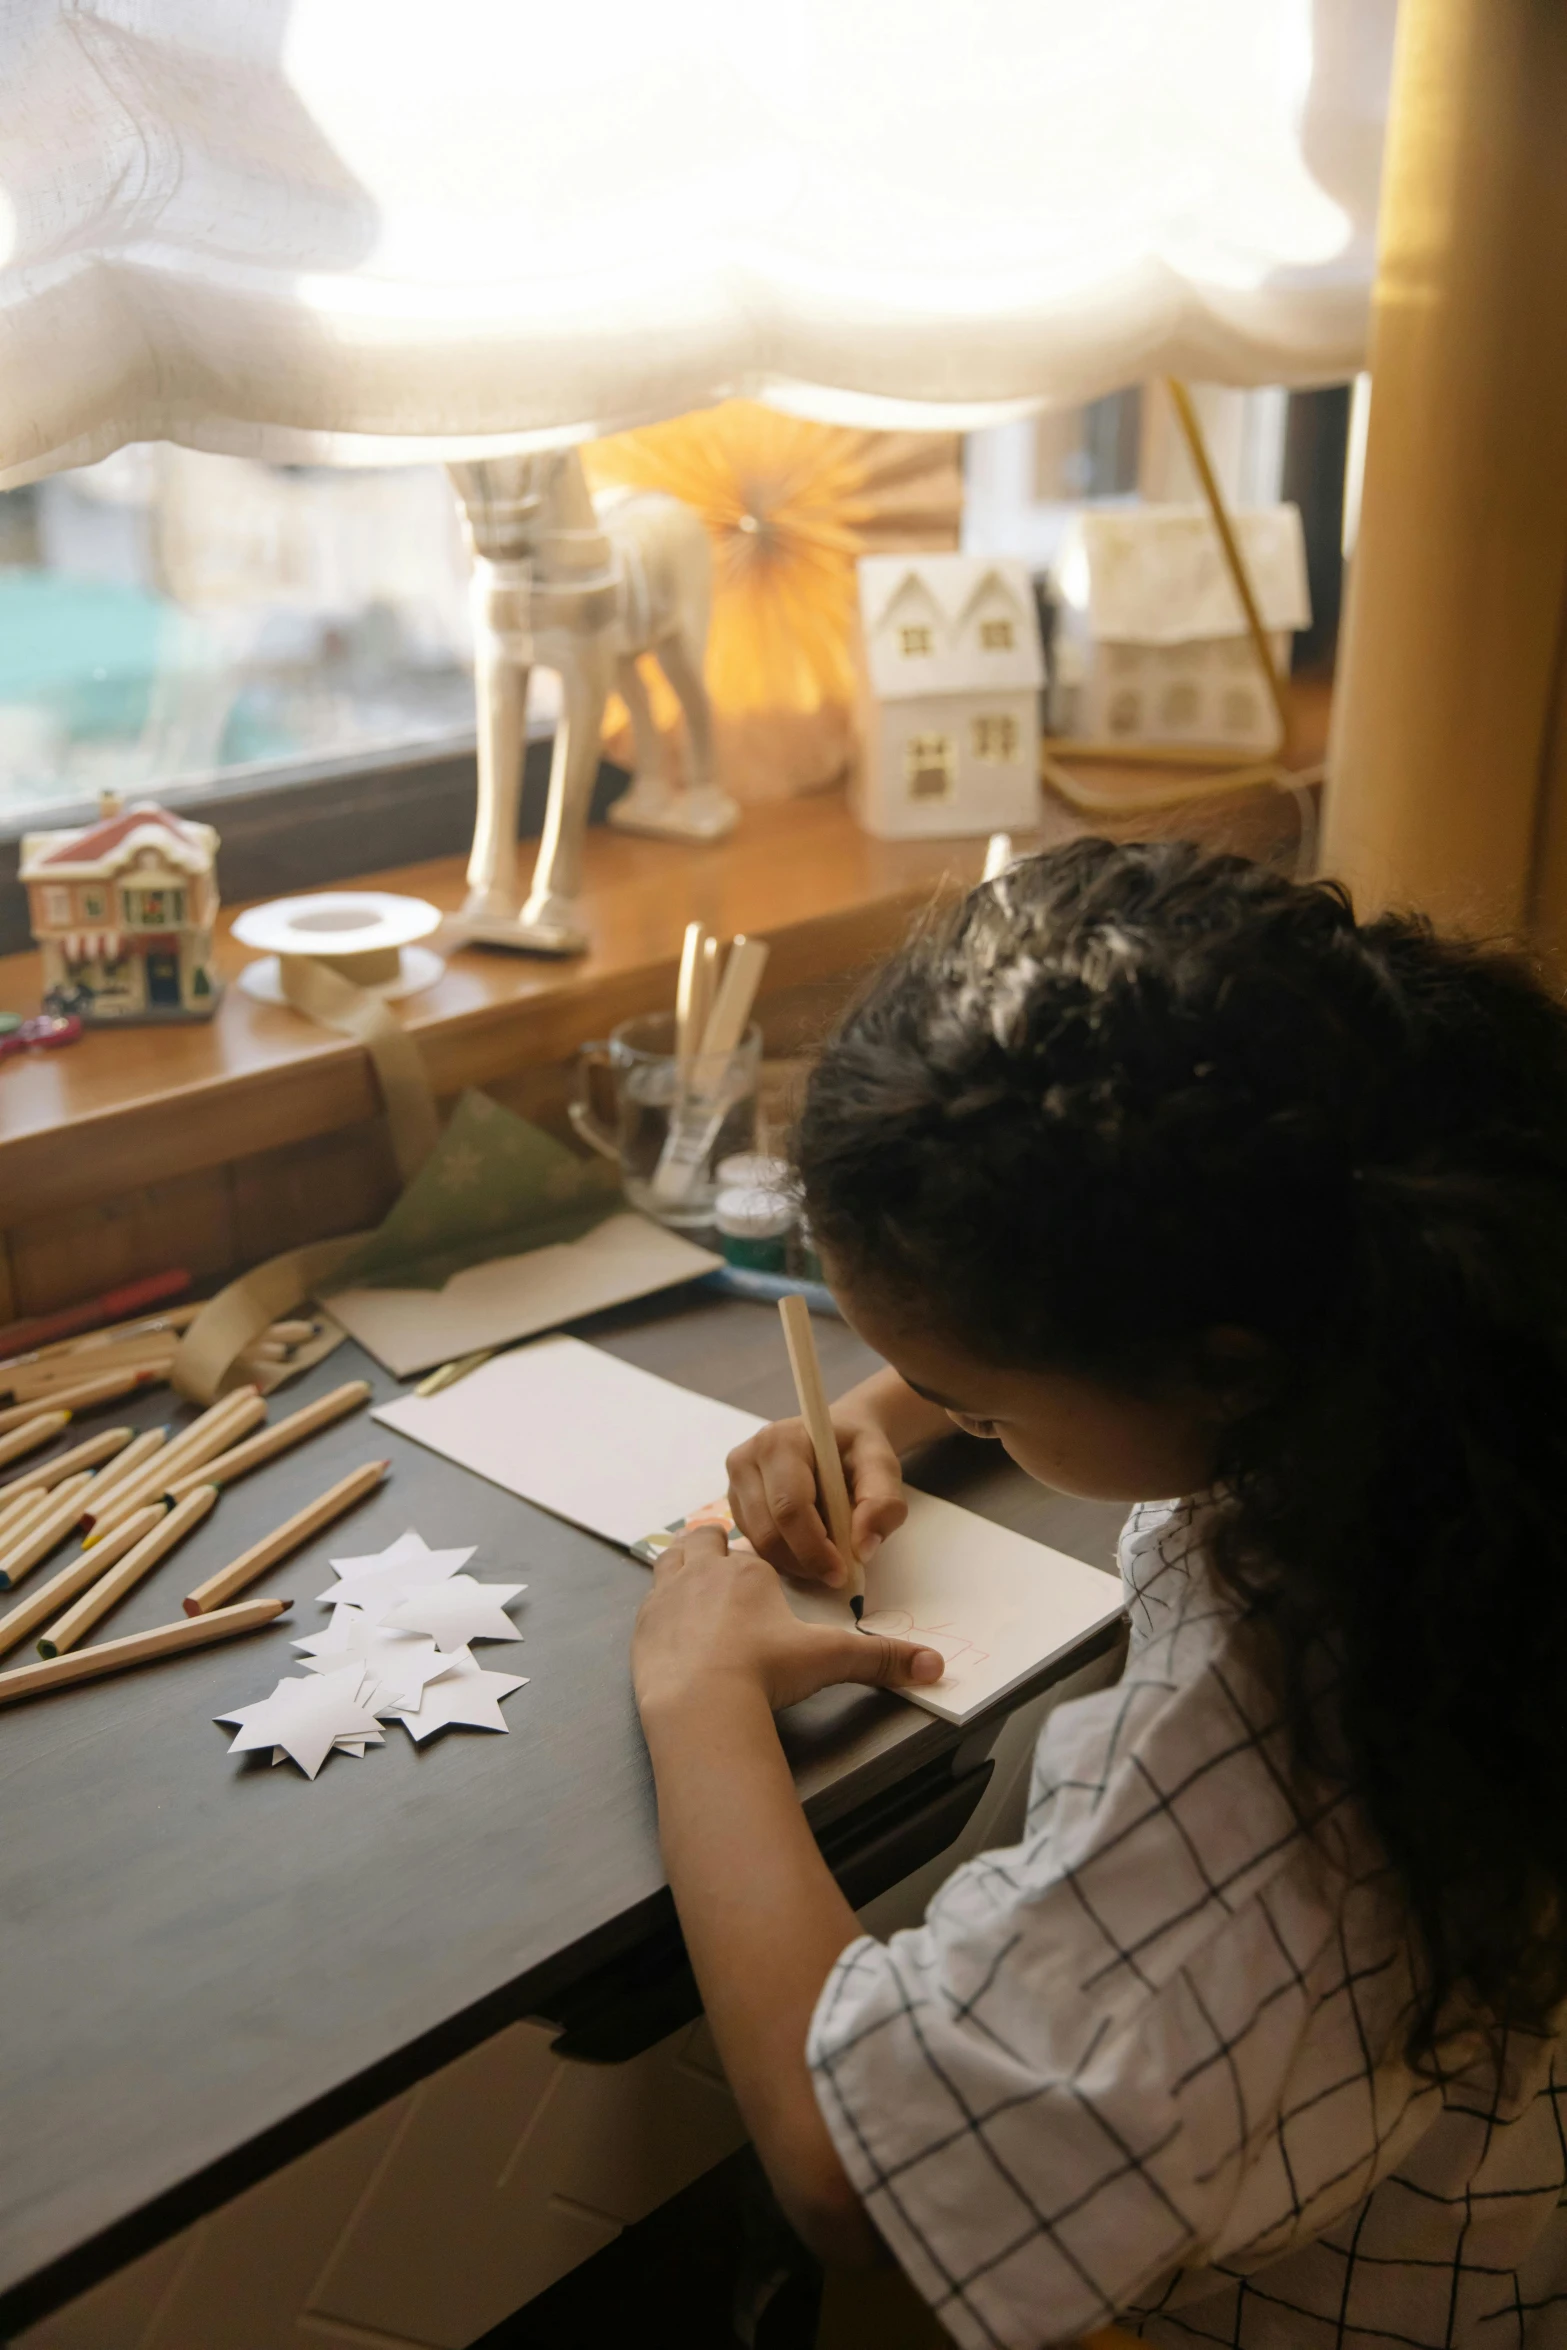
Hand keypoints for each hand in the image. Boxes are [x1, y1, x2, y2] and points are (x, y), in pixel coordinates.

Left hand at [632, 1524, 943, 1720]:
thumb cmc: (765, 1672)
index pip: (752, 1552)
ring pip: (670, 1560)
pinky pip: (649, 1604)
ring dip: (683, 1570)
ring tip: (698, 1597)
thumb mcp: (828, 1660)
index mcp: (748, 1573)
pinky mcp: (642, 1627)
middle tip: (728, 1582)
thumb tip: (935, 1667)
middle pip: (704, 1541)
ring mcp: (666, 1597)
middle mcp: (704, 1573)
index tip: (765, 1589)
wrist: (702, 1705)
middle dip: (714, 1552)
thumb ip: (880, 1659)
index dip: (757, 1567)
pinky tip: (676, 1636)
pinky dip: (661, 1612)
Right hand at [726, 1415, 907, 1586]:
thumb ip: (882, 1503)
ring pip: (759, 1544)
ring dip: (795, 1562)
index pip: (789, 1507)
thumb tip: (862, 1549)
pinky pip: (755, 1545)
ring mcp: (735, 1484)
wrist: (837, 1437)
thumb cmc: (857, 1450)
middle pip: (768, 1532)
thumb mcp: (883, 1467)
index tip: (841, 1573)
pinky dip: (784, 1557)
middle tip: (837, 1572)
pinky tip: (808, 1546)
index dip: (814, 1548)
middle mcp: (746, 1460)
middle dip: (805, 1561)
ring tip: (827, 1553)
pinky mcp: (735, 1505)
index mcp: (780, 1442)